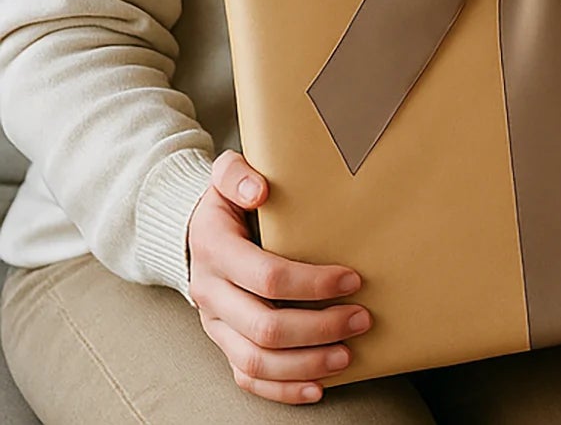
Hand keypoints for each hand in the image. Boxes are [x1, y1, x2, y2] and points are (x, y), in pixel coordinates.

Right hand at [186, 151, 369, 403]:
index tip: (353, 279)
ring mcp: (215, 324)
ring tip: (347, 355)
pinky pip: (247, 377)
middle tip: (362, 319)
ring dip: (305, 364)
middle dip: (318, 328)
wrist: (194, 231)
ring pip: (256, 361)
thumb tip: (259, 189)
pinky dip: (282, 389)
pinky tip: (317, 388)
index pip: (267, 277)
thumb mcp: (226, 175)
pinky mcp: (223, 342)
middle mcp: (211, 293)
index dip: (312, 283)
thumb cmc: (227, 200)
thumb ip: (237, 174)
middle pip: (265, 327)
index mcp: (215, 250)